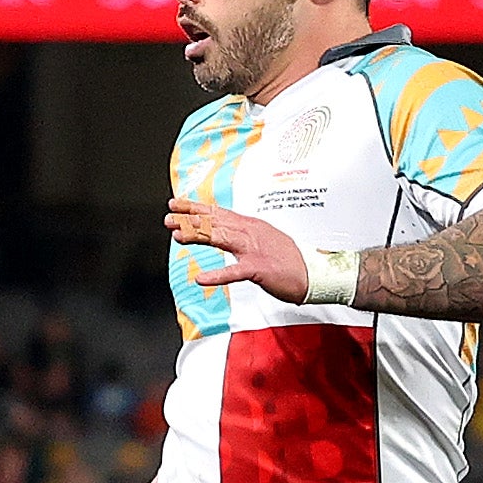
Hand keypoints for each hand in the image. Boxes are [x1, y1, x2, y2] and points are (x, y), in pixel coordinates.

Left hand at [166, 198, 305, 302]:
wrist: (314, 273)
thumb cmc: (286, 259)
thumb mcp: (261, 239)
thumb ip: (239, 233)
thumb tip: (218, 229)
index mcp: (250, 226)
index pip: (218, 213)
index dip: (195, 208)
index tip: (175, 203)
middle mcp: (250, 233)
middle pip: (216, 223)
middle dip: (190, 219)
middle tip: (168, 218)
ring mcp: (254, 250)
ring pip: (222, 239)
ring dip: (199, 236)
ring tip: (178, 236)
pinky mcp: (259, 269)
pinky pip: (235, 272)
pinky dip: (218, 275)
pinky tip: (201, 279)